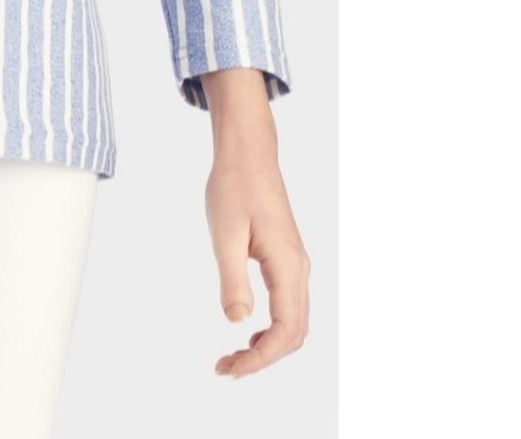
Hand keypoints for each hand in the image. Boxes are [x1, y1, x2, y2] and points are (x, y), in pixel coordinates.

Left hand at [205, 129, 309, 378]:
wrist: (248, 154)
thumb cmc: (234, 187)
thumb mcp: (225, 234)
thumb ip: (232, 279)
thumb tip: (237, 323)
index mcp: (287, 266)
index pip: (285, 330)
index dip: (261, 358)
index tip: (231, 368)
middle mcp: (299, 270)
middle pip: (293, 333)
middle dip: (263, 358)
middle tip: (225, 369)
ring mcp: (295, 265)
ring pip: (292, 321)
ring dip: (266, 346)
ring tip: (233, 358)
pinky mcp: (285, 260)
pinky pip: (287, 306)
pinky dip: (270, 328)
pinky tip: (247, 333)